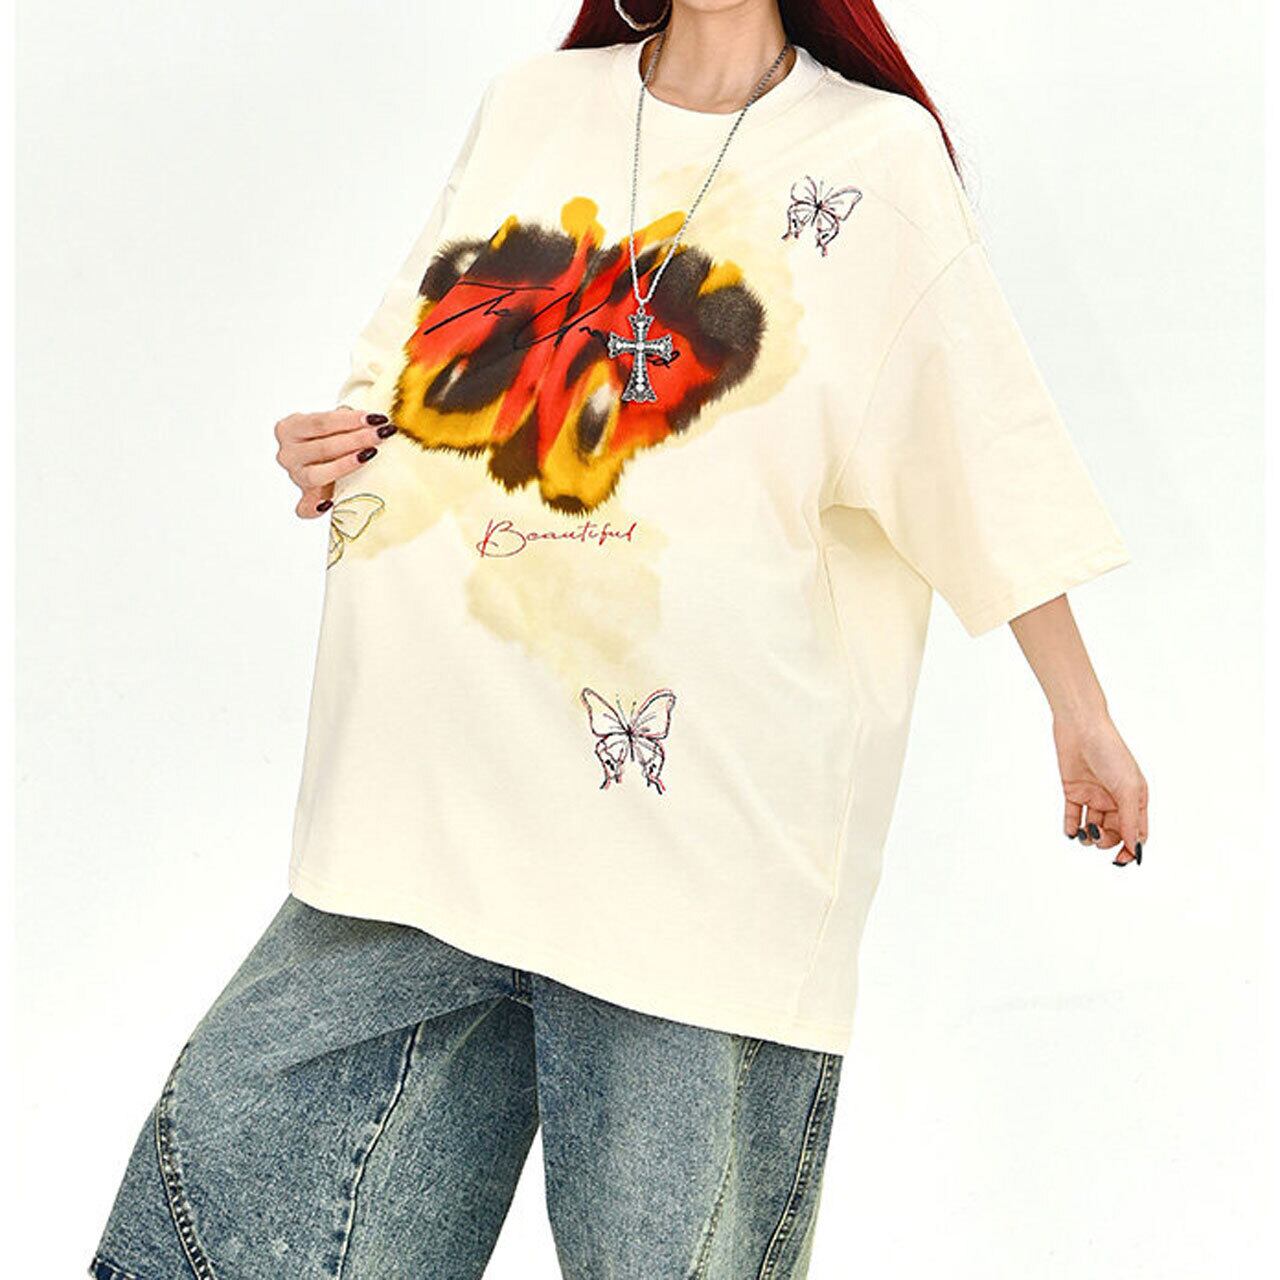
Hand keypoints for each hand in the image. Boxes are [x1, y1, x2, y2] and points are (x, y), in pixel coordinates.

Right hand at [274, 408, 395, 516]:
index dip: (349, 420)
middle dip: (356, 440)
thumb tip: (372, 421)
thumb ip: (344, 419)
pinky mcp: (304, 499)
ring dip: (347, 465)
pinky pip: (306, 508)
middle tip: (381, 435)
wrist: (324, 455)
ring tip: (371, 454)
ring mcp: (295, 477)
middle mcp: (287, 454)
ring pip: (317, 475)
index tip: (375, 419)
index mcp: (288, 429)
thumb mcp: (332, 421)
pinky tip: (331, 503)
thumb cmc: (331, 435)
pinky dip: (317, 508)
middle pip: (322, 448)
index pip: (319, 422)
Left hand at [1053, 712, 1147, 865]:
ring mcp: (1093, 796)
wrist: (1081, 728)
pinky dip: (1071, 827)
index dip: (1129, 848)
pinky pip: (1073, 817)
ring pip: (1092, 827)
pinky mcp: (1073, 791)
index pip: (1136, 832)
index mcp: (1135, 798)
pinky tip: (1071, 830)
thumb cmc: (1110, 752)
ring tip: (1085, 831)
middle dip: (1106, 841)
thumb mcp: (1126, 788)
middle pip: (1113, 833)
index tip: (1120, 860)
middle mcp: (1115, 799)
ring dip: (1088, 836)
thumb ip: (1130, 820)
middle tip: (1097, 834)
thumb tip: (1133, 848)